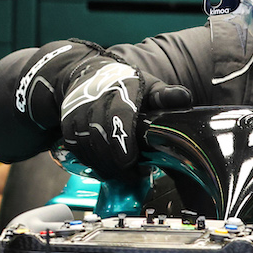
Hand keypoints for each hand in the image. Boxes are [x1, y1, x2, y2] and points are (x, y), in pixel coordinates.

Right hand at [57, 59, 191, 181]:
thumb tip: (184, 98)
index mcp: (119, 88)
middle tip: (138, 174)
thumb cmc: (124, 84)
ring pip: (88, 148)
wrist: (86, 76)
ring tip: (127, 175)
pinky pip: (78, 152)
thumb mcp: (147, 84)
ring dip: (108, 167)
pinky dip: (94, 165)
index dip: (123, 140)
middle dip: (118, 162)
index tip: (131, 161)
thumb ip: (165, 95)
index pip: (118, 116)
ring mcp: (77, 114)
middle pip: (101, 137)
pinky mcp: (68, 127)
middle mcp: (93, 101)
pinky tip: (110, 171)